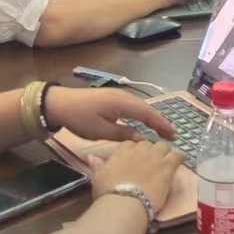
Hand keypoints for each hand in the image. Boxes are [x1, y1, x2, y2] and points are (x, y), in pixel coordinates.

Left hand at [46, 84, 179, 142]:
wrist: (59, 103)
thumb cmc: (80, 118)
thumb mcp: (102, 131)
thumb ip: (124, 134)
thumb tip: (143, 138)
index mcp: (123, 103)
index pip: (148, 113)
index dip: (162, 124)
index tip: (174, 135)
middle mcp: (123, 96)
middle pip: (147, 108)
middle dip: (160, 121)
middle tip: (172, 135)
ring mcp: (117, 95)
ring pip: (140, 107)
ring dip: (151, 118)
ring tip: (161, 130)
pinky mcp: (111, 97)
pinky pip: (132, 106)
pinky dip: (141, 114)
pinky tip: (143, 123)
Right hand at [88, 140, 185, 212]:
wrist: (125, 202)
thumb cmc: (109, 192)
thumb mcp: (98, 177)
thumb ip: (97, 165)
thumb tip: (91, 157)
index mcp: (122, 150)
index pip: (130, 144)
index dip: (134, 151)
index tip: (135, 158)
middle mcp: (139, 149)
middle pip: (148, 144)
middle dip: (150, 150)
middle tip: (151, 161)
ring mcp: (155, 157)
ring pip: (163, 147)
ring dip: (164, 152)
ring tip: (166, 159)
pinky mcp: (168, 167)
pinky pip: (177, 156)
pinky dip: (180, 156)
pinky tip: (182, 158)